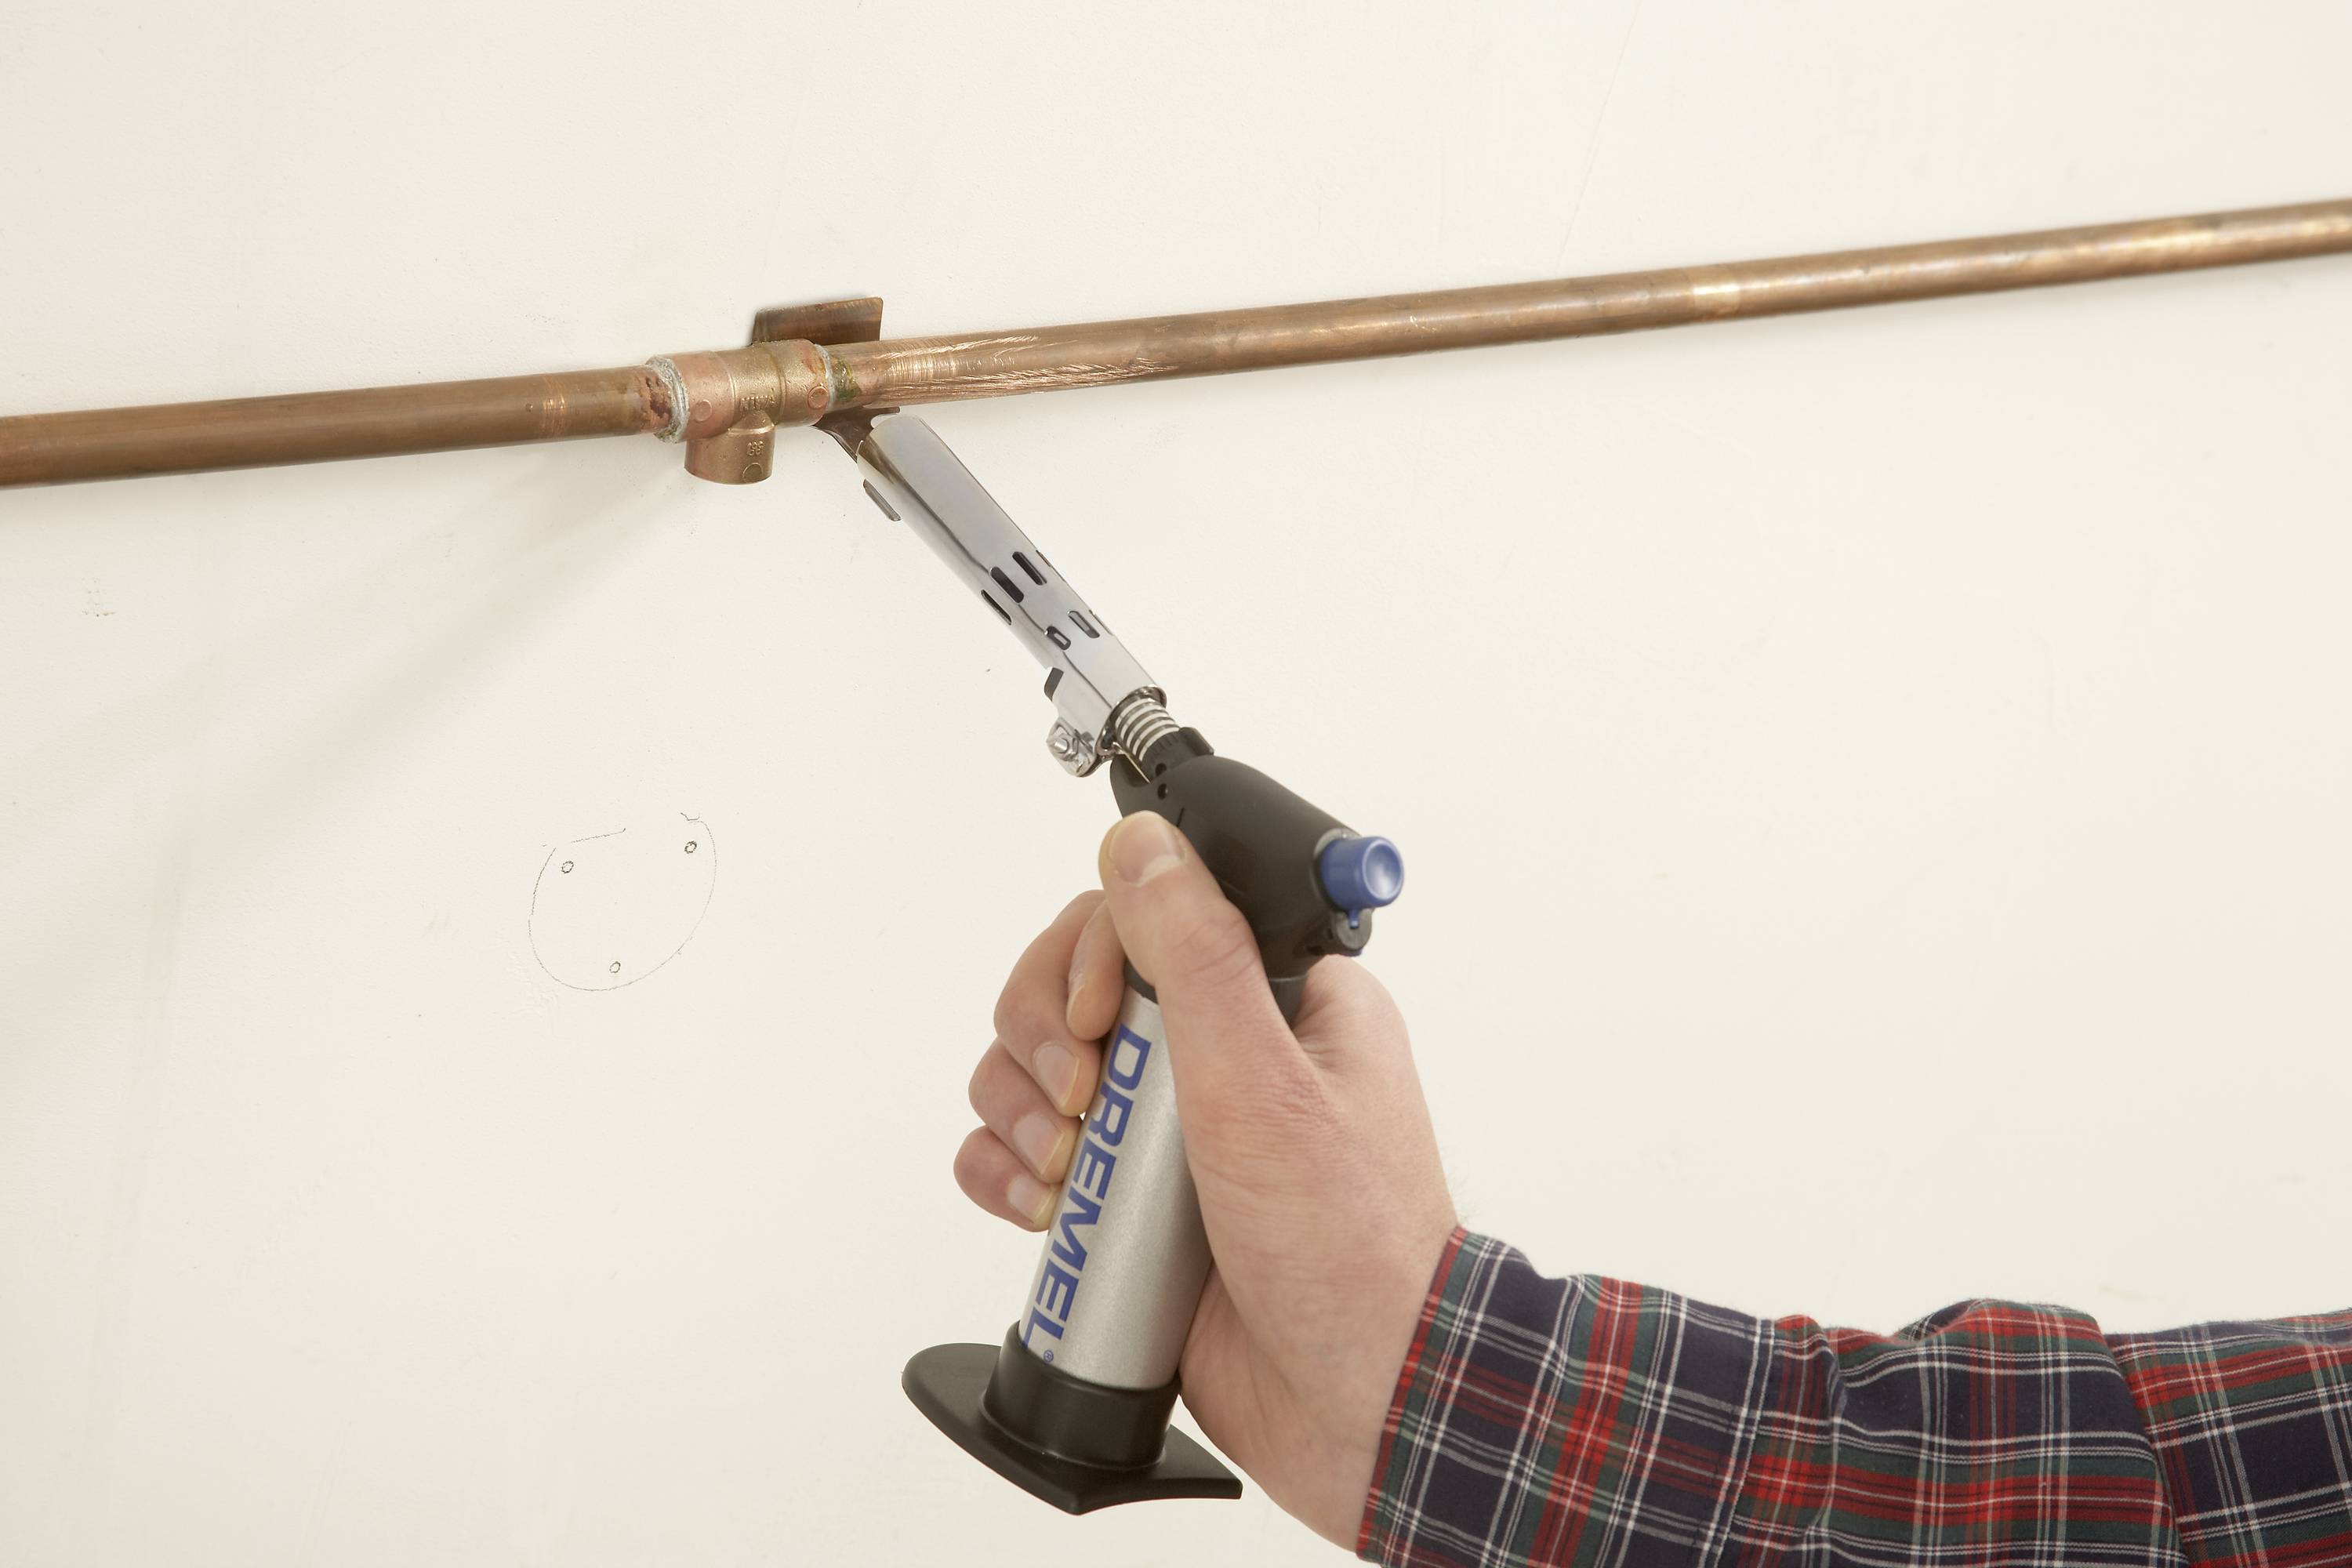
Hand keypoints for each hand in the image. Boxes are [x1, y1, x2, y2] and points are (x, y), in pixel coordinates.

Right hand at [955, 811, 1456, 1545]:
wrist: (1362, 1406)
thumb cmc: (1348, 1248)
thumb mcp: (1264, 1081)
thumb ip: (1196, 956)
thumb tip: (1144, 845)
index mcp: (1282, 1001)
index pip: (1148, 917)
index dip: (1092, 959)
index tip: (1095, 1023)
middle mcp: (1221, 1057)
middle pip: (1073, 991)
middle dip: (1047, 1045)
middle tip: (1081, 1108)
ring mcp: (1169, 1136)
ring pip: (1039, 1074)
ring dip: (1022, 1115)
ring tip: (1062, 1176)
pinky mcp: (1129, 1207)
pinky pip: (1028, 1162)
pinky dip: (1008, 1175)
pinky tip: (1036, 1207)